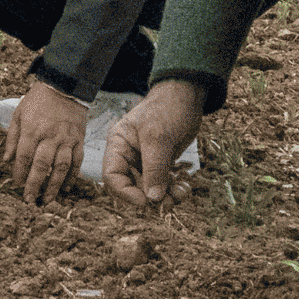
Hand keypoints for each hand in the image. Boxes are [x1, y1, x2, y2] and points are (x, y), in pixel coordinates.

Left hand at [3, 78, 87, 206]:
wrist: (64, 86)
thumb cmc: (38, 101)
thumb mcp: (19, 114)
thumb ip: (12, 138)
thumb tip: (6, 160)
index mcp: (32, 130)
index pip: (24, 156)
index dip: (20, 173)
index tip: (17, 185)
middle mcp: (49, 136)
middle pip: (41, 165)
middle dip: (35, 185)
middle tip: (30, 200)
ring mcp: (66, 139)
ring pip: (61, 167)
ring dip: (54, 186)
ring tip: (48, 200)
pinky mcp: (79, 140)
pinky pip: (76, 161)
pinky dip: (72, 176)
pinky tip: (67, 188)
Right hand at [103, 83, 206, 207]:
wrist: (186, 96)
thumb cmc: (166, 109)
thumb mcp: (158, 138)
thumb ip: (154, 168)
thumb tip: (152, 198)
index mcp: (118, 146)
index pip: (112, 177)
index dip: (125, 193)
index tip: (145, 202)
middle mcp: (128, 155)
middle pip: (132, 186)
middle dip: (150, 197)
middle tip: (168, 203)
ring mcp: (145, 160)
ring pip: (150, 188)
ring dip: (165, 196)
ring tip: (181, 193)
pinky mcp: (161, 163)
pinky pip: (164, 183)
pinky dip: (174, 189)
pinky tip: (184, 187)